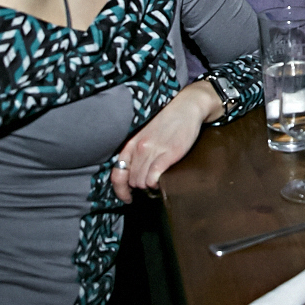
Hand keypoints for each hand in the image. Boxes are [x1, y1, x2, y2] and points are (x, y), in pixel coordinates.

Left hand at [111, 83, 222, 202]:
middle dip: (140, 187)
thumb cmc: (167, 121)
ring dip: (150, 186)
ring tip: (159, 180)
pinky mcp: (169, 153)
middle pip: (132, 181)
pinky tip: (162, 180)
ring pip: (142, 182)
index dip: (120, 190)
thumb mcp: (145, 134)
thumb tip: (133, 173)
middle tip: (151, 184)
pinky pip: (154, 177)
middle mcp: (140, 148)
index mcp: (132, 143)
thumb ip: (137, 152)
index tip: (127, 198)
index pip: (118, 173)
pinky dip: (156, 184)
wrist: (187, 107)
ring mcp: (154, 150)